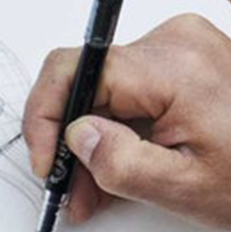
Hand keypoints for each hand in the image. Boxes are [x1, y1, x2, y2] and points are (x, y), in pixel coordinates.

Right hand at [24, 13, 230, 228]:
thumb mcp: (184, 188)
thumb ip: (118, 164)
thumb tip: (75, 137)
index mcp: (175, 66)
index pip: (75, 70)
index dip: (45, 119)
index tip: (46, 161)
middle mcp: (176, 41)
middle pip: (88, 83)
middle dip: (72, 140)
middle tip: (72, 190)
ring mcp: (182, 44)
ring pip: (106, 88)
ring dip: (94, 137)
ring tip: (99, 188)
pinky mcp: (186, 55)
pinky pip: (130, 87)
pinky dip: (119, 126)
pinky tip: (123, 161)